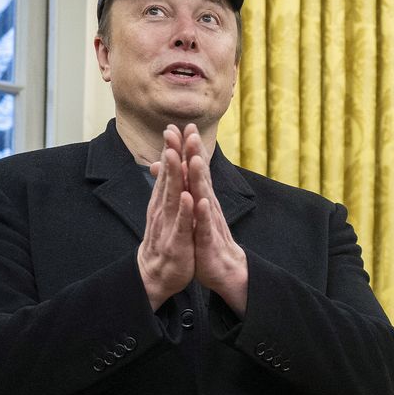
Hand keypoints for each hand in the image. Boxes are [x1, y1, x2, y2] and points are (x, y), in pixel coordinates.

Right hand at [138, 124, 196, 308]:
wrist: (156, 275)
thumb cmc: (165, 240)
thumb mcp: (165, 213)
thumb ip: (165, 190)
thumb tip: (163, 168)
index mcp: (164, 202)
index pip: (169, 172)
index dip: (172, 150)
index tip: (175, 127)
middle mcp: (164, 210)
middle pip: (169, 178)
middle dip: (172, 154)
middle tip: (173, 131)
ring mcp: (169, 225)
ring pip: (173, 197)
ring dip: (175, 176)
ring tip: (177, 155)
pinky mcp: (178, 242)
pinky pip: (183, 225)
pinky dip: (186, 211)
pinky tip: (189, 198)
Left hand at [181, 126, 248, 314]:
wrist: (223, 268)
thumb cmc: (205, 238)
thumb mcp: (191, 211)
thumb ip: (184, 188)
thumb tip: (170, 166)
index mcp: (201, 197)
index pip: (194, 169)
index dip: (188, 148)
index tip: (182, 126)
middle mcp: (207, 204)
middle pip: (200, 176)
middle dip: (195, 154)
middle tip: (190, 132)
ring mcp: (209, 221)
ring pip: (203, 195)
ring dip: (199, 177)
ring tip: (194, 159)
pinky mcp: (208, 239)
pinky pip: (205, 224)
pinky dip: (202, 212)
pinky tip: (200, 202)